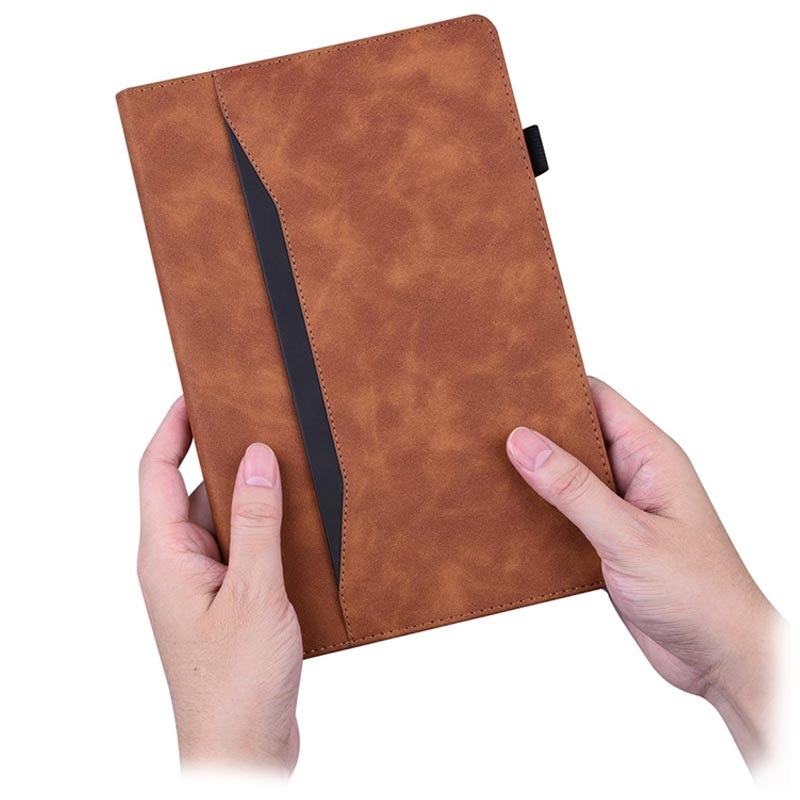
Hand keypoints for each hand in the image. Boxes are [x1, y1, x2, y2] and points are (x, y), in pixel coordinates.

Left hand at [137, 395, 302, 776]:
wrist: (244, 751)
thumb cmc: (237, 684)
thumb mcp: (255, 592)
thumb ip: (256, 522)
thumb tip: (258, 457)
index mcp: (167, 557)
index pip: (157, 473)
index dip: (172, 428)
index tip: (196, 393)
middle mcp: (179, 566)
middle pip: (196, 491)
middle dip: (226, 456)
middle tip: (264, 422)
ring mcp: (204, 585)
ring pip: (226, 521)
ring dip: (255, 497)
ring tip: (293, 470)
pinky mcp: (229, 602)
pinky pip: (246, 549)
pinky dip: (269, 531)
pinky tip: (302, 525)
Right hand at [506, 377, 784, 771]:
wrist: (720, 659)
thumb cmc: (699, 593)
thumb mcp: (629, 536)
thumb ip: (574, 489)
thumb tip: (523, 442)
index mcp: (651, 456)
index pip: (598, 399)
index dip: (554, 387)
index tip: (509, 384)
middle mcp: (635, 475)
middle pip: (576, 435)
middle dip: (534, 432)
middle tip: (484, 428)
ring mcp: (621, 509)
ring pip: (567, 477)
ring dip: (533, 476)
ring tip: (486, 470)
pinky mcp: (608, 541)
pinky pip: (566, 513)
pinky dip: (539, 513)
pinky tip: (508, 517)